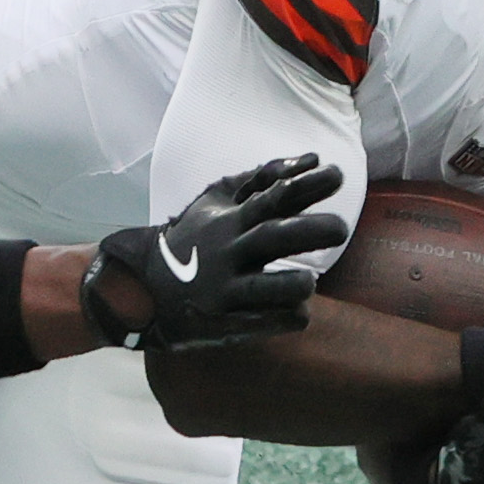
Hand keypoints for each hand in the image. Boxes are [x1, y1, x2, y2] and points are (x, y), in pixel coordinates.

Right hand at [85, 154, 348, 351]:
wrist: (143, 286)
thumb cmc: (194, 238)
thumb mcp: (217, 201)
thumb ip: (262, 179)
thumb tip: (311, 158)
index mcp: (230, 221)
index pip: (272, 198)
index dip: (305, 185)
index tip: (337, 175)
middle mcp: (227, 253)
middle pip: (270, 238)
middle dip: (307, 231)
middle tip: (341, 227)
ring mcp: (222, 289)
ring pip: (261, 288)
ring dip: (290, 285)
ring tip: (311, 282)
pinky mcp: (219, 322)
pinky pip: (255, 324)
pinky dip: (279, 319)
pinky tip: (300, 313)